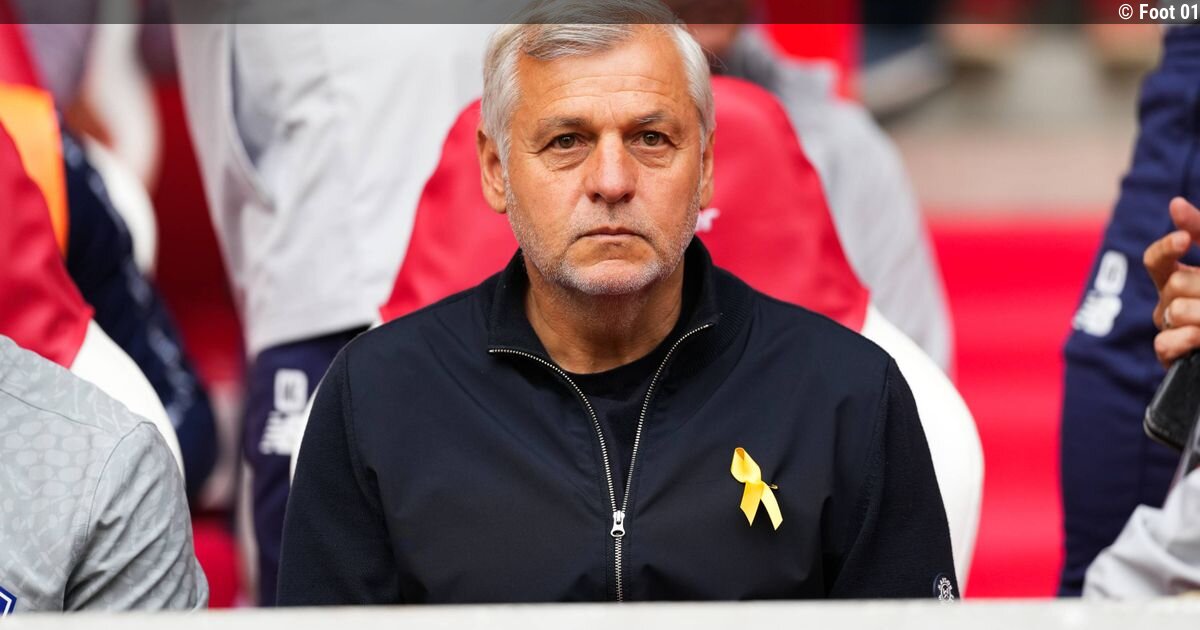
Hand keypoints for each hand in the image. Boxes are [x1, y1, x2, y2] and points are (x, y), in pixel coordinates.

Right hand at [1144, 197, 1199, 366]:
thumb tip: (1174, 203)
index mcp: (1180, 280)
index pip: (1156, 260)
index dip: (1166, 248)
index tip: (1185, 240)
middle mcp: (1171, 305)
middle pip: (1172, 285)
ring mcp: (1171, 332)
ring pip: (1174, 311)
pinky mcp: (1173, 358)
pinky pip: (1165, 343)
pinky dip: (1187, 339)